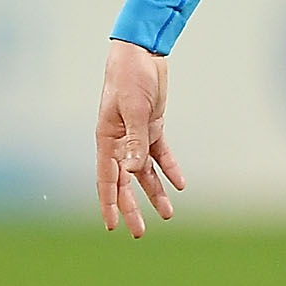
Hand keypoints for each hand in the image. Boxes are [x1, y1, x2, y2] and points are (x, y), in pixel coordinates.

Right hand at [96, 40, 187, 236]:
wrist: (141, 52)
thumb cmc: (130, 77)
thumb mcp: (134, 109)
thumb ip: (134, 142)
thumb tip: (133, 172)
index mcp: (107, 140)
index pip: (107, 180)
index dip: (110, 204)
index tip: (112, 226)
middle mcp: (118, 142)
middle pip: (125, 182)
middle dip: (132, 208)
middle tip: (140, 233)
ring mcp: (135, 135)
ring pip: (144, 172)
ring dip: (154, 193)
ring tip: (167, 214)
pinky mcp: (151, 126)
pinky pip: (160, 154)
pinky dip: (169, 168)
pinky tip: (179, 184)